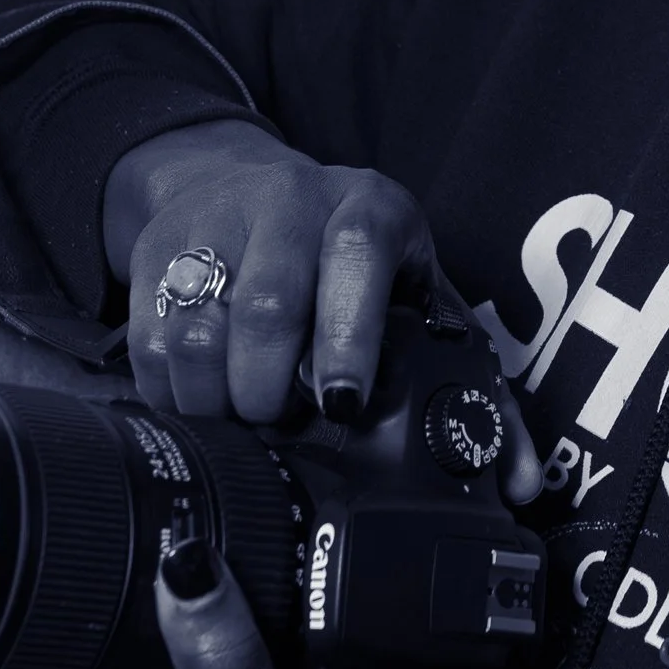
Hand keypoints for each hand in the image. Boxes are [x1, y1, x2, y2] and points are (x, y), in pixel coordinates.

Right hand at [104, 121, 528, 459]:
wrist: (248, 187)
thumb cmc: (357, 267)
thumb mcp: (417, 300)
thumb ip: (475, 389)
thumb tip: (519, 481)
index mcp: (369, 211)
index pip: (355, 259)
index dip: (347, 337)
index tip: (343, 405)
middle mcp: (289, 203)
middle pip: (267, 306)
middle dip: (272, 390)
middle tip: (285, 424)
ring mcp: (215, 221)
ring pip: (199, 329)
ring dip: (220, 399)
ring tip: (246, 419)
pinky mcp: (155, 249)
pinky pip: (150, 340)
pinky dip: (173, 393)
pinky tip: (203, 404)